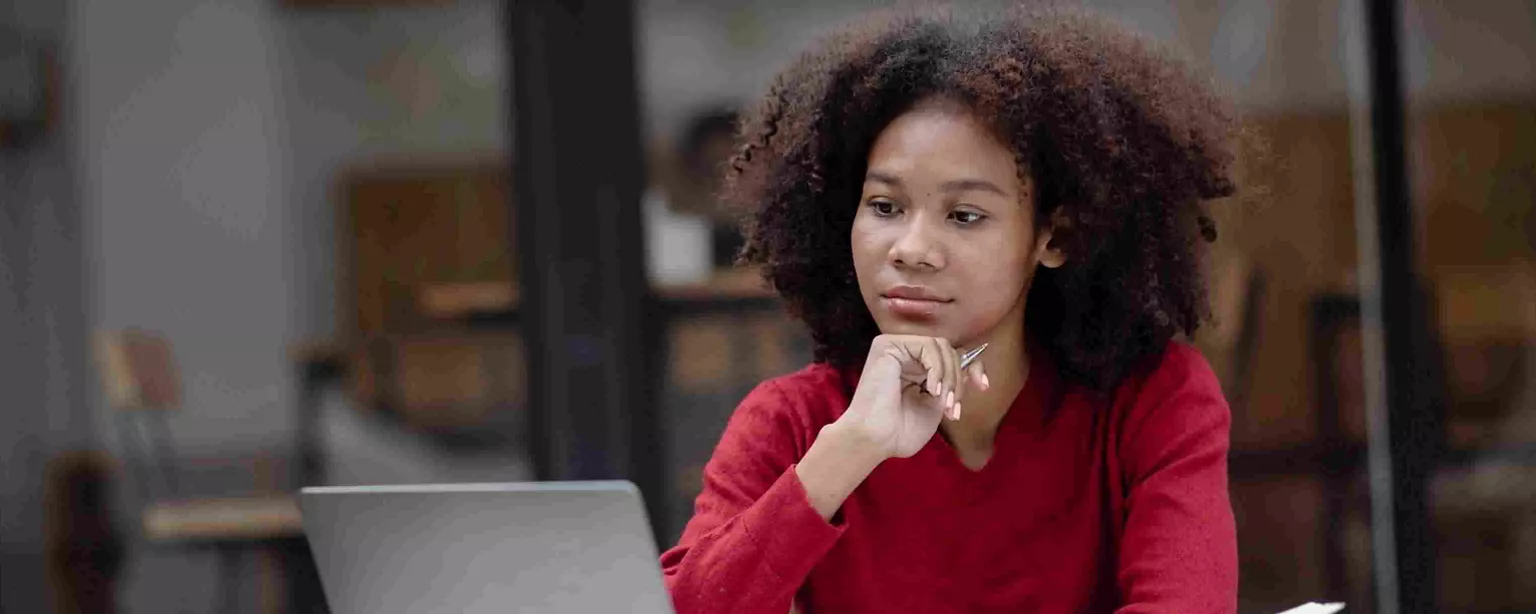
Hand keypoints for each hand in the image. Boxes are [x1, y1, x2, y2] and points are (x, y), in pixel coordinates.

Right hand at [837, 335, 988, 459]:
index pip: (950, 356)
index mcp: (914, 367)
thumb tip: (973, 365)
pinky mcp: (888, 345)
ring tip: (942, 402)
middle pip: (949, 351)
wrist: (876, 440)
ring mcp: (895, 347)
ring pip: (942, 346)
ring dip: (950, 376)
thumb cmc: (900, 431)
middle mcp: (904, 354)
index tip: (983, 387)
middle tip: (952, 407)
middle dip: (958, 380)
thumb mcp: (936, 404)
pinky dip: (937, 368)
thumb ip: (951, 384)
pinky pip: (928, 346)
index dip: (971, 367)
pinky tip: (931, 389)